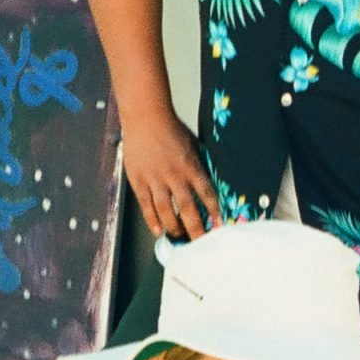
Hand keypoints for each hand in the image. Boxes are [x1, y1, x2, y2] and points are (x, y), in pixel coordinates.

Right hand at [120, 108, 217, 239]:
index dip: (214, 212)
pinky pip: (146, 205)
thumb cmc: (171, 128)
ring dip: (174, 227)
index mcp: (191, 166)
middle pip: (188, 209)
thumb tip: (208, 183)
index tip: (220, 226)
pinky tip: (158, 231)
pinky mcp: (139, 181)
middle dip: (196, 229)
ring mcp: (155, 179)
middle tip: (201, 242)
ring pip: (166, 211)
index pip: (207, 194)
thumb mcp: (193, 145)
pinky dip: (152, 220)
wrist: (145, 117)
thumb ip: (199, 165)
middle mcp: (174, 176)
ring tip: (179, 237)